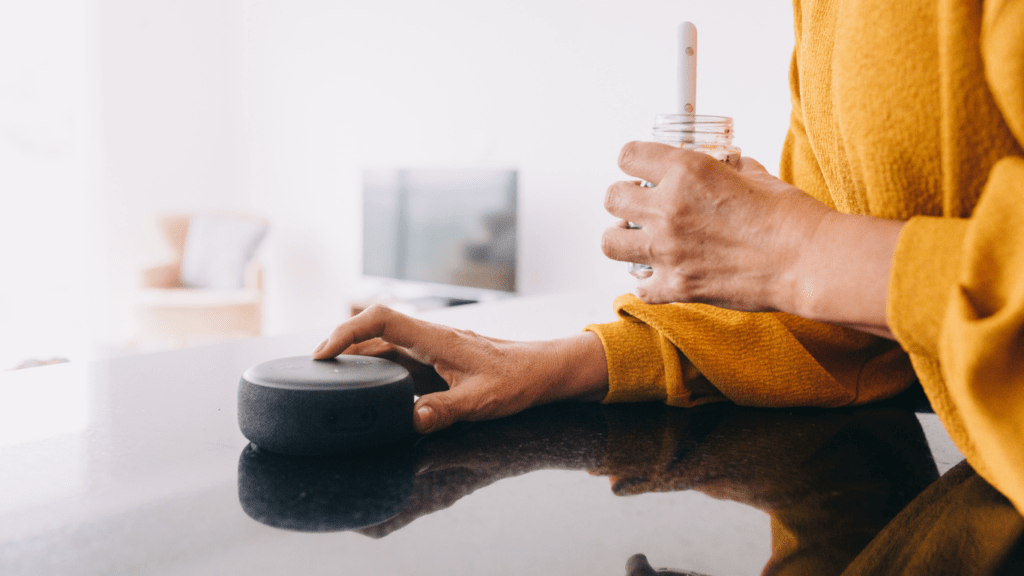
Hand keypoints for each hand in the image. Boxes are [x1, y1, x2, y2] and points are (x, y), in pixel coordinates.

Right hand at [312, 305, 608, 433]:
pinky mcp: (439, 357)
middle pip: (376, 327)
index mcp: (437, 339)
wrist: (544, 370)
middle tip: (316, 367)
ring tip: (334, 375)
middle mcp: (432, 336)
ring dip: (360, 352)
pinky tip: (371, 383)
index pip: (382, 319)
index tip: (323, 353)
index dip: (347, 331)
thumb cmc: (518, 380)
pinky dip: (379, 363)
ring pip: (387, 340)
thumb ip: (444, 411)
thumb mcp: (480, 401)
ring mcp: (435, 345)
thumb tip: (409, 421)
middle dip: (344, 342)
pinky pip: (401, 354)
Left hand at [602, 141, 831, 311]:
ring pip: (610, 243)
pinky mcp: (676, 286)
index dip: (634, 161)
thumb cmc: (790, 218)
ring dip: (622, 238)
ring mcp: (668, 250)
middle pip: (612, 198)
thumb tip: (718, 165)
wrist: (807, 262)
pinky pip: (639, 286)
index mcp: (687, 171)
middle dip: (625, 199)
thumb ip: (724, 168)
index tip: (640, 169)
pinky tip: (662, 274)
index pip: (628, 155)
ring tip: (639, 239)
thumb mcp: (753, 174)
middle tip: (641, 205)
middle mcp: (669, 208)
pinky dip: (647, 281)